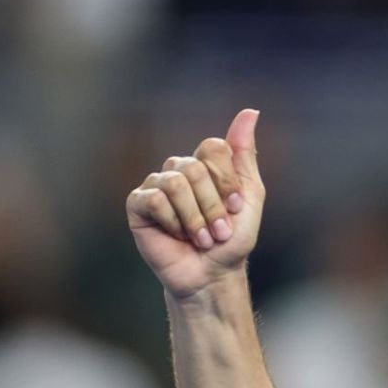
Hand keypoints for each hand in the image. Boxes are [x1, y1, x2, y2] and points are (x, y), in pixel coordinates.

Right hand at [128, 108, 266, 299]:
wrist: (212, 275)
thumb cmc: (231, 240)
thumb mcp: (249, 197)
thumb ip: (245, 156)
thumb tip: (250, 111)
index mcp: (204, 164)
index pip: (214, 148)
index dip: (227, 181)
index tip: (235, 209)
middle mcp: (178, 169)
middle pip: (195, 167)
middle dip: (213, 206)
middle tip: (219, 232)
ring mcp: (156, 185)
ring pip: (176, 182)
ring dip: (195, 217)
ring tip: (202, 239)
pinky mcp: (137, 205)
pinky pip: (155, 199)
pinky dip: (173, 222)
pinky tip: (177, 236)